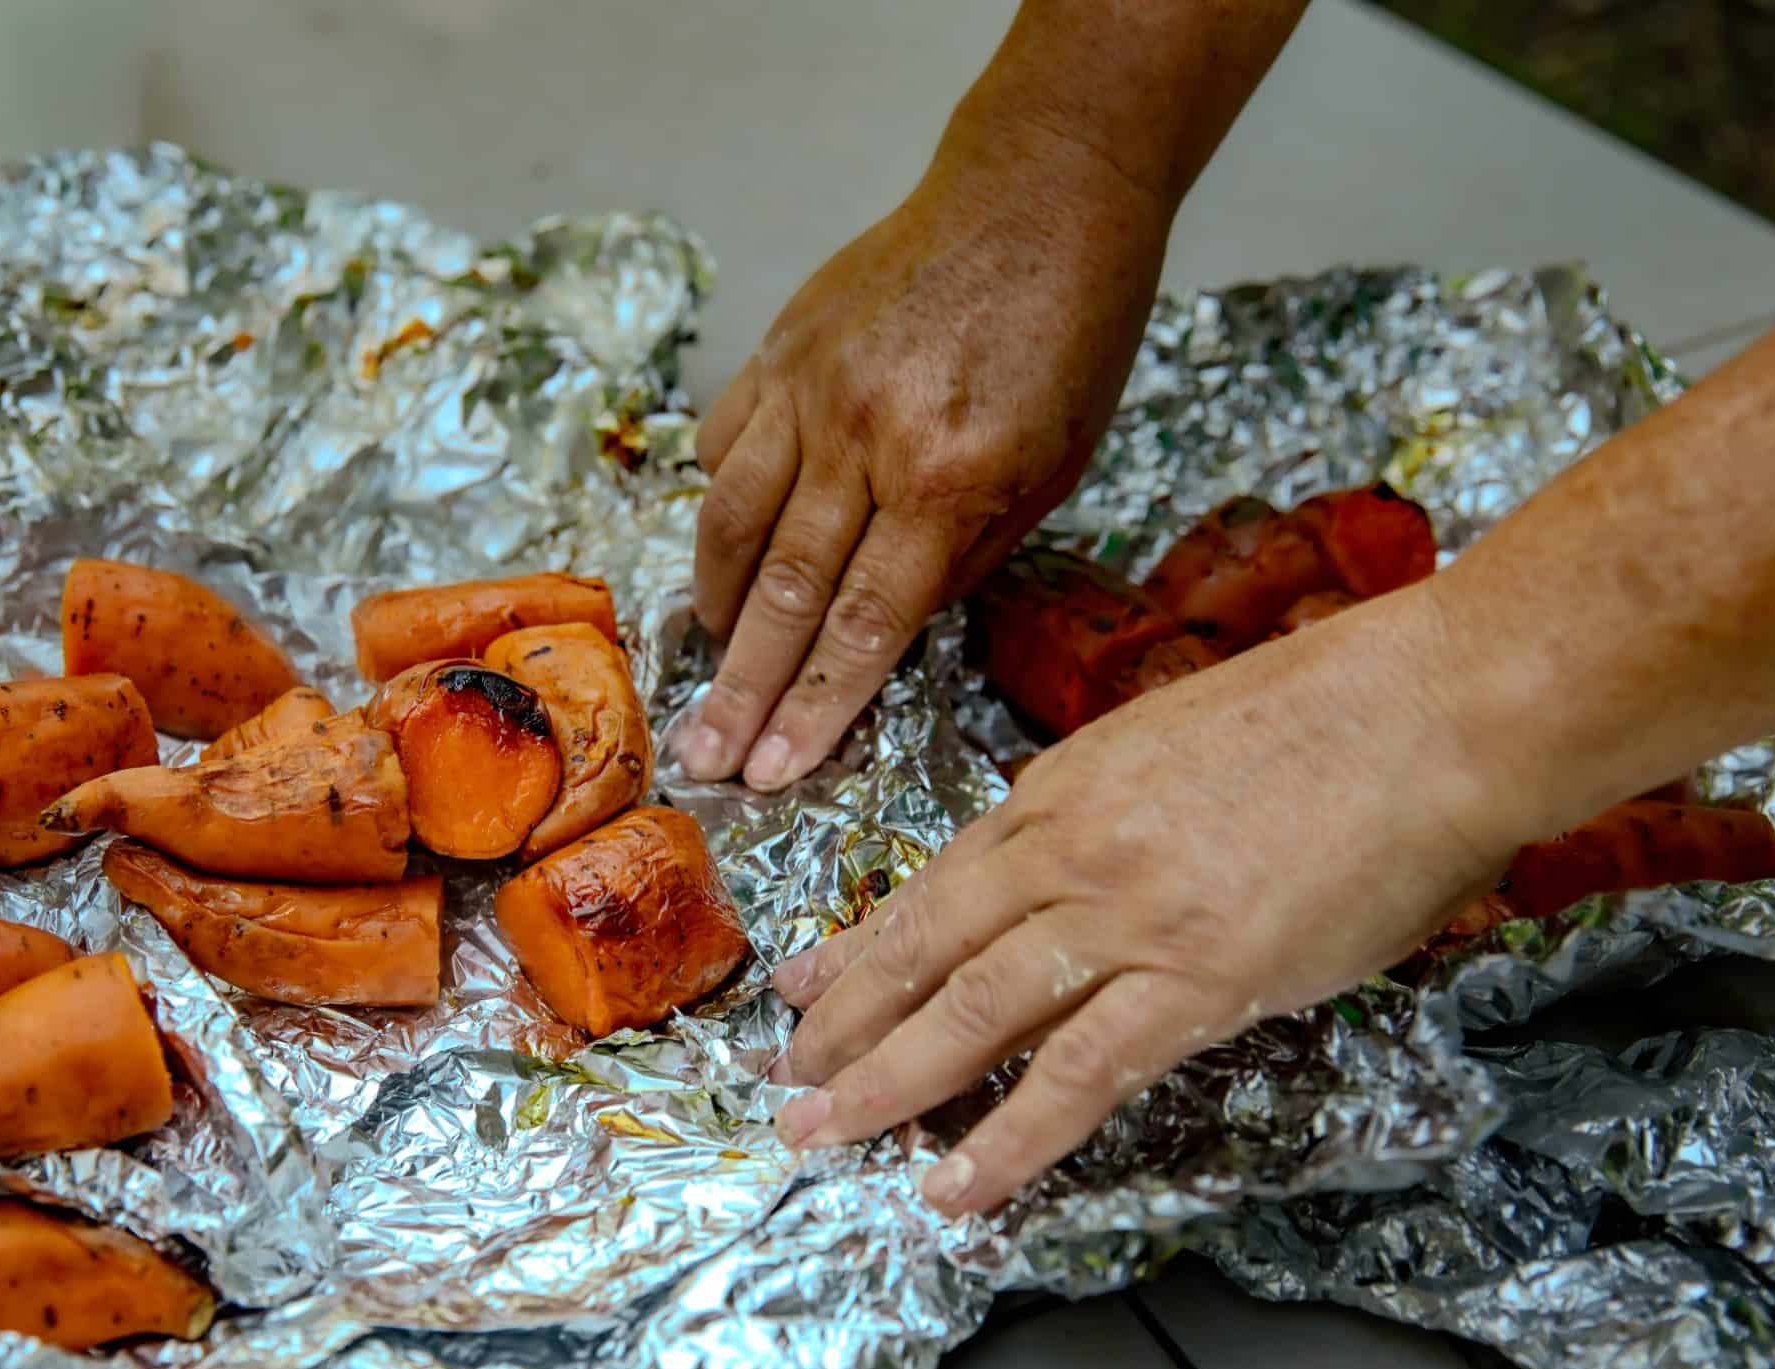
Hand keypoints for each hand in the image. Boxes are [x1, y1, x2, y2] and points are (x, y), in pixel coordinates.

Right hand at [672, 133, 1169, 790]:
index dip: (812, 709)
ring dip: (713, 606)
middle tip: (701, 756)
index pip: (864, 625)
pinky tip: (728, 545)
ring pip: (732, 521)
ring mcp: (810, 386)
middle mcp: (867, 436)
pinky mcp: (780, 345)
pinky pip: (725, 444)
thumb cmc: (1073, 333)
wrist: (1041, 189)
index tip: (771, 773)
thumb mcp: (1058, 466)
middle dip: (741, 689)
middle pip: (786, 592)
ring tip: (703, 663)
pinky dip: (721, 504)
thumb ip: (969, 554)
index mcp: (952, 477)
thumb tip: (888, 628)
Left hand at [767, 594, 1506, 1214]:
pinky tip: (954, 1187)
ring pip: (967, 1014)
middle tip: (781, 1079)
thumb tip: (1082, 865)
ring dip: (883, 1084)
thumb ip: (1114, 807)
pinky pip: (1076, 1076)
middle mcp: (1068, 850)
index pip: (933, 882)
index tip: (804, 984)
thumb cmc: (1338, 714)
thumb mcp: (1179, 740)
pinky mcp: (1195, 981)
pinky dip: (1006, 1139)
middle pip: (921, 949)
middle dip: (838, 1022)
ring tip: (819, 1134)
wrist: (1436, 709)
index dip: (860, 946)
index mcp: (1064, 789)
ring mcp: (1124, 917)